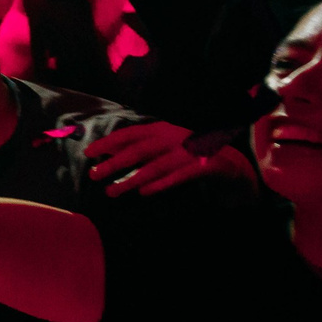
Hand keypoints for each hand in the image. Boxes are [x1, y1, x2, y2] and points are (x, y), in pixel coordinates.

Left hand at [86, 121, 253, 195]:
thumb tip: (107, 154)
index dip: (109, 142)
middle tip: (95, 175)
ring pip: (157, 166)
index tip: (89, 153)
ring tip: (113, 190)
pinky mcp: (208, 166)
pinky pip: (181, 175)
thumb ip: (138, 150)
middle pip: (140, 150)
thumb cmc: (188, 157)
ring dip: (132, 179)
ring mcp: (193, 151)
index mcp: (164, 129)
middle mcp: (177, 136)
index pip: (131, 134)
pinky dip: (162, 183)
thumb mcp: (162, 149)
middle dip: (115, 163)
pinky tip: (144, 192)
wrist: (231, 165)